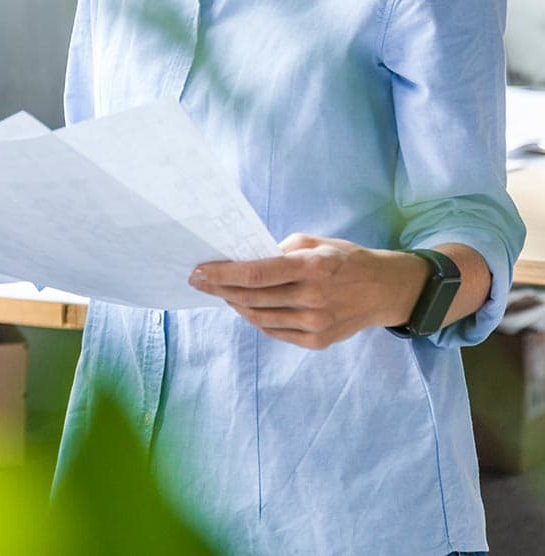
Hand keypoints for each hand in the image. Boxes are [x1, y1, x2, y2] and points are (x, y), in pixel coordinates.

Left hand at [188, 233, 429, 349]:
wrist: (385, 290)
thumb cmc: (346, 259)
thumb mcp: (316, 242)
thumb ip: (281, 250)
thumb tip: (246, 260)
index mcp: (311, 267)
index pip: (255, 274)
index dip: (222, 274)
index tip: (199, 271)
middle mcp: (312, 298)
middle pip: (251, 299)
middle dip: (219, 289)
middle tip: (199, 281)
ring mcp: (315, 324)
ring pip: (259, 318)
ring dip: (235, 305)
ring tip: (221, 292)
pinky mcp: (317, 342)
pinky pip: (274, 331)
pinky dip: (256, 318)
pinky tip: (246, 307)